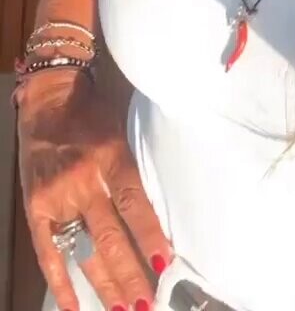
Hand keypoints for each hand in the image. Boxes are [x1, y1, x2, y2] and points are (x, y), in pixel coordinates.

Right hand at [17, 70, 171, 310]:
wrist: (49, 98)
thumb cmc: (94, 114)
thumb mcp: (123, 133)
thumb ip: (136, 170)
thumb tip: (161, 213)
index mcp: (110, 156)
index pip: (134, 204)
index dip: (149, 236)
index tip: (165, 265)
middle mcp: (83, 180)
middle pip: (110, 236)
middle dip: (131, 274)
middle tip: (148, 303)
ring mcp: (56, 197)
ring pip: (83, 251)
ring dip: (105, 285)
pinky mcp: (35, 208)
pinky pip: (48, 253)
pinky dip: (61, 283)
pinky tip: (75, 307)